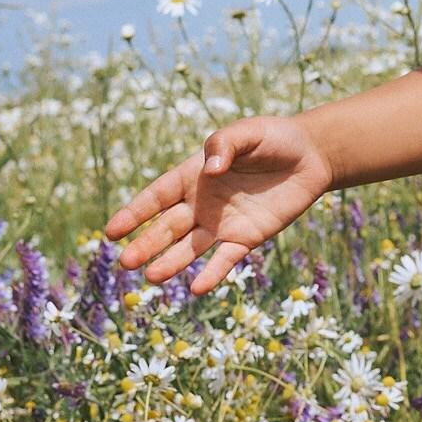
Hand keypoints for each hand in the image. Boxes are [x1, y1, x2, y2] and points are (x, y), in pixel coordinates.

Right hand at [102, 113, 335, 295]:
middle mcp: (201, 204)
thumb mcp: (247, 132)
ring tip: (151, 278)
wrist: (310, 157)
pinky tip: (196, 289)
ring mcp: (222, 224)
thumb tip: (210, 170)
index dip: (134, 213)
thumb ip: (224, 145)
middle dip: (146, 245)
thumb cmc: (273, 138)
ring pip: (190, 248)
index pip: (156, 197)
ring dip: (171, 263)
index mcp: (193, 176)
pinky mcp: (247, 238)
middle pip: (167, 228)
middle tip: (125, 263)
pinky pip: (225, 259)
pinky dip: (212, 274)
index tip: (111, 232)